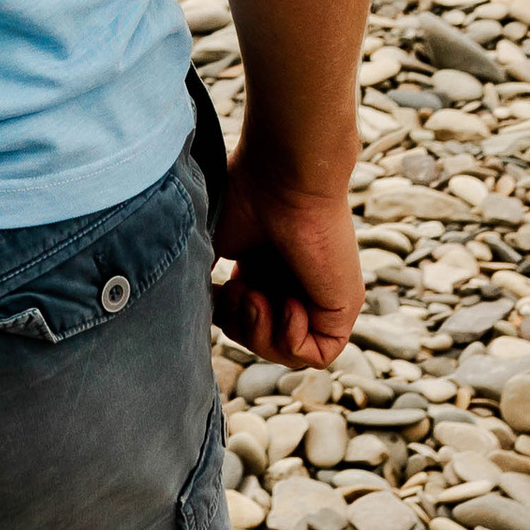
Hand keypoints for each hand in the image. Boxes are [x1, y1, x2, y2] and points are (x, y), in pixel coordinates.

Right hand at [210, 146, 360, 367]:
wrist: (281, 175)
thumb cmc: (246, 194)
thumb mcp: (214, 244)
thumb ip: (204, 276)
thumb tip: (188, 307)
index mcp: (266, 269)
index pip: (246, 318)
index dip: (228, 316)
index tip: (218, 289)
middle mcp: (294, 284)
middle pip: (264, 341)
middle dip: (242, 329)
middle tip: (240, 294)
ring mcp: (319, 298)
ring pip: (289, 352)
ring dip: (262, 337)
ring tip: (257, 299)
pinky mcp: (341, 308)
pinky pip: (321, 354)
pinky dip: (292, 341)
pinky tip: (286, 305)